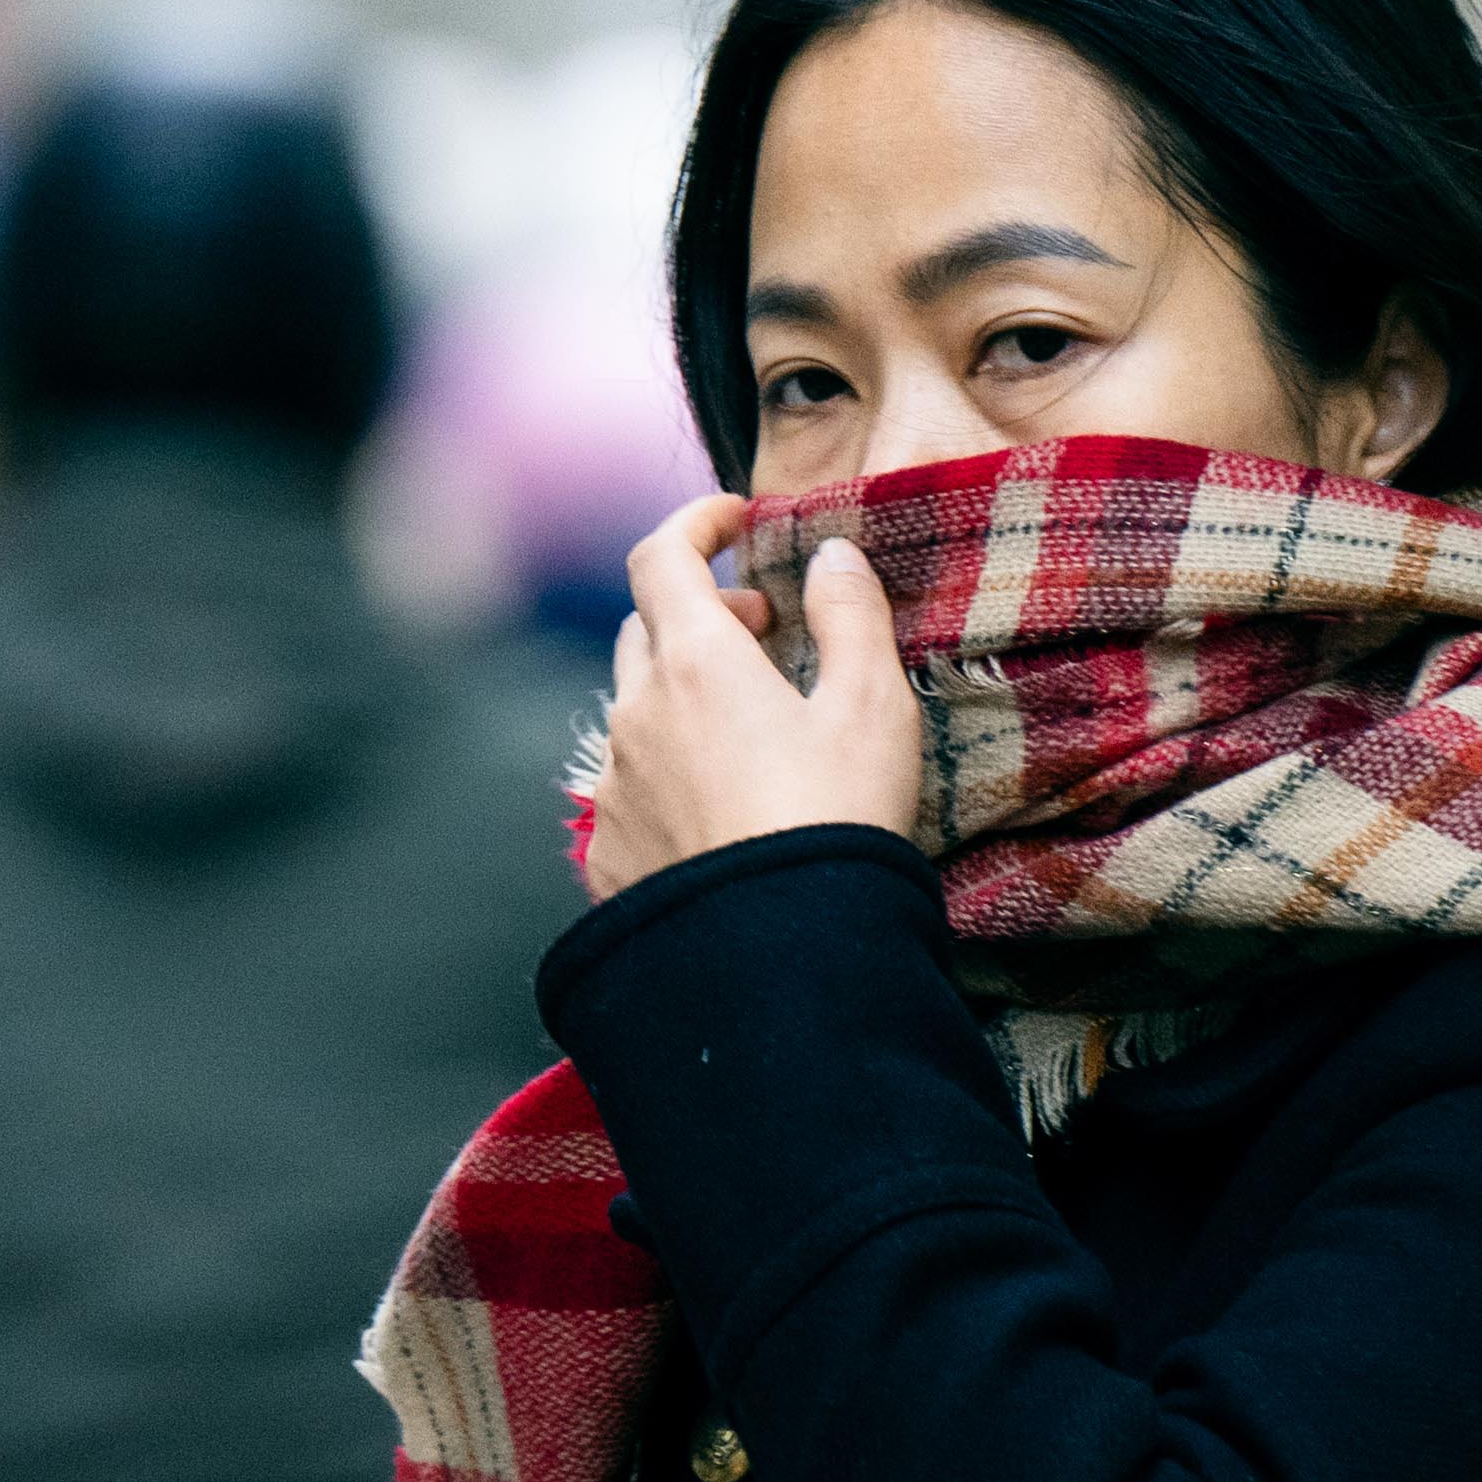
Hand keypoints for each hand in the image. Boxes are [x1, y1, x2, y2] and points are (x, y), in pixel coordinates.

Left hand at [579, 495, 922, 901]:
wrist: (779, 962)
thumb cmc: (834, 828)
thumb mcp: (871, 710)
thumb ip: (852, 617)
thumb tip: (833, 556)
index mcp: (695, 664)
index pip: (661, 556)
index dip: (695, 523)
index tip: (735, 519)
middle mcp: (636, 716)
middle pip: (647, 629)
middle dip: (702, 610)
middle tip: (765, 628)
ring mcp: (614, 788)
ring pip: (636, 711)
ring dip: (683, 694)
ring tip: (751, 724)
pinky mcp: (610, 853)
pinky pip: (630, 786)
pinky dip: (668, 767)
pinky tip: (721, 804)